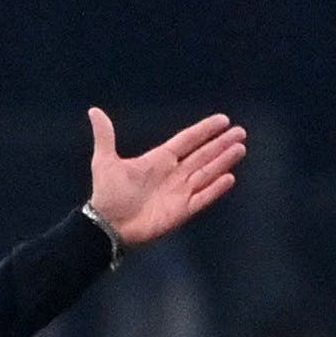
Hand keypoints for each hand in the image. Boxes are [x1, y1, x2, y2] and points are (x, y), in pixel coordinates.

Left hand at [85, 109, 245, 249]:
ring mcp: (179, 192)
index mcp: (159, 159)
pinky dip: (215, 189)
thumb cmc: (108, 194)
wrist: (108, 225)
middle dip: (222, 144)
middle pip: (203, 155)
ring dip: (223, 161)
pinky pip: (202, 198)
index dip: (205, 130)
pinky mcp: (181, 211)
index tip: (223, 120)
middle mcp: (173, 174)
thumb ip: (105, 136)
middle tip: (241, 132)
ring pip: (207, 173)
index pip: (188, 140)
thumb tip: (94, 111)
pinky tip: (230, 177)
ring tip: (240, 148)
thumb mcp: (104, 161)